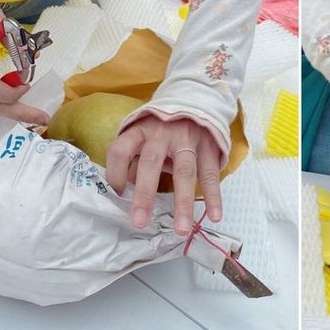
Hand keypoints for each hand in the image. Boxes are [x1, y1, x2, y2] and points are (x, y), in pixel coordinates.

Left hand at [105, 116, 222, 234]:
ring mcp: (188, 139)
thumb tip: (124, 192)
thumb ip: (135, 159)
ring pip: (184, 172)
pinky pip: (210, 174)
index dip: (114, 173)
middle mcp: (162, 133)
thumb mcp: (145, 135)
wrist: (197, 101)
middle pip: (151, 162)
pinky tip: (214, 215)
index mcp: (140, 129)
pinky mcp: (210, 146)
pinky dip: (214, 196)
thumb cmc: (163, 128)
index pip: (120, 150)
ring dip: (183, 202)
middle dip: (145, 195)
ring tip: (181, 229)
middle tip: (140, 223)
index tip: (116, 195)